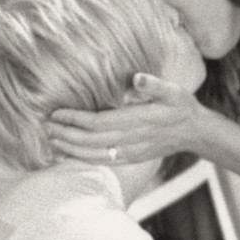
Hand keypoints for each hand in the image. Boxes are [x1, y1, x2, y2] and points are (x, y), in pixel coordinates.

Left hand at [48, 72, 205, 165]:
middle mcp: (129, 139)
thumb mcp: (172, 90)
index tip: (55, 113)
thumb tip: (137, 78)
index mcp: (135, 120)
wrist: (194, 132)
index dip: (74, 119)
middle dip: (65, 134)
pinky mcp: (130, 158)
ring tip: (51, 139)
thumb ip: (153, 84)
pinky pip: (102, 161)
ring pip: (92, 153)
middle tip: (45, 126)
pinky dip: (82, 159)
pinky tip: (69, 154)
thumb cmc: (181, 106)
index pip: (97, 122)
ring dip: (69, 148)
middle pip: (89, 140)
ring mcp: (129, 152)